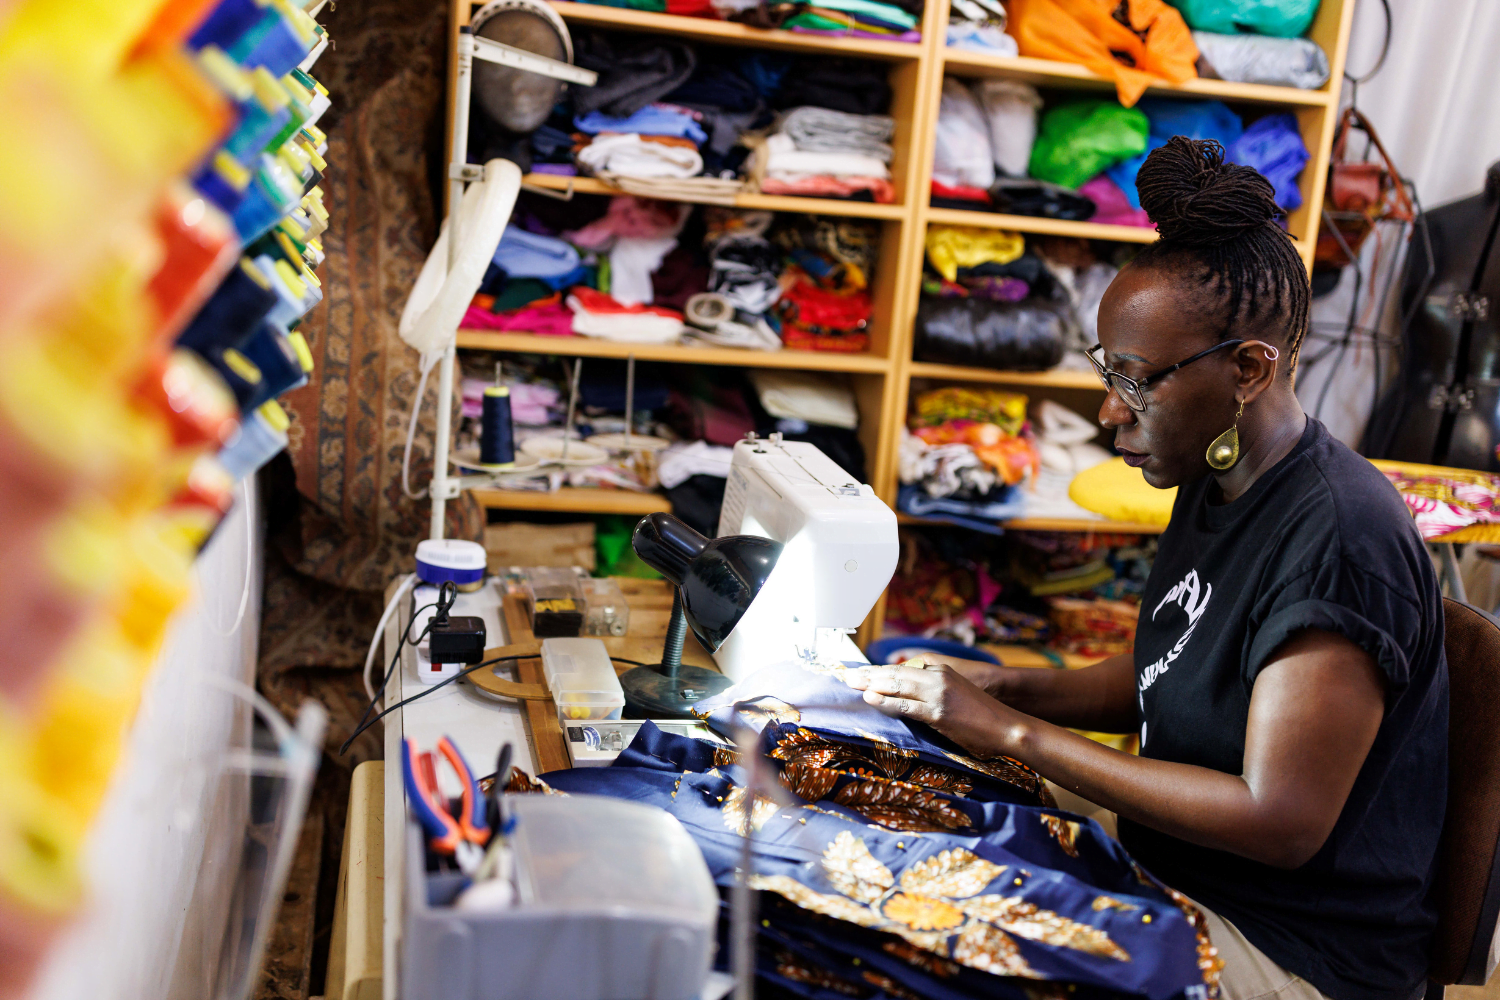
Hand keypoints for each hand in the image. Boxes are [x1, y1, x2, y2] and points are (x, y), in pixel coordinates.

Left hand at [844, 659, 1026, 756]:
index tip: (862, 672)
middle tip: (847, 675)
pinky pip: (905, 705)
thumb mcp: (956, 693)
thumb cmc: (982, 715)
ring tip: (852, 683)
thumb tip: (908, 700)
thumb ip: (932, 692)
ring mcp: (938, 693)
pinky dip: (886, 702)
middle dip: (869, 674)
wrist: (1007, 726)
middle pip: (895, 673)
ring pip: (897, 685)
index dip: (879, 670)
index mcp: (941, 671)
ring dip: (871, 684)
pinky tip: (871, 699)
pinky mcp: (938, 712)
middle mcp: (937, 677)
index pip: (902, 669)